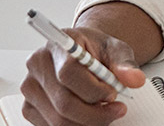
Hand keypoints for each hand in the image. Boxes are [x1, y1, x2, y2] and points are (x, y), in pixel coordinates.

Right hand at [20, 27, 146, 124]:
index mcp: (58, 44)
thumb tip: (134, 79)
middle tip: (115, 110)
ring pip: (58, 120)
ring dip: (87, 122)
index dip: (94, 90)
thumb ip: (125, 64)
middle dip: (95, 113)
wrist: (82, 53)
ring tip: (103, 112)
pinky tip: (87, 115)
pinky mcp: (29, 106)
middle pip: (64, 103)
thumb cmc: (95, 51)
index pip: (69, 73)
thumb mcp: (115, 49)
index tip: (112, 93)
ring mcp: (30, 87)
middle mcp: (38, 64)